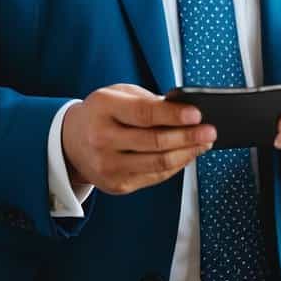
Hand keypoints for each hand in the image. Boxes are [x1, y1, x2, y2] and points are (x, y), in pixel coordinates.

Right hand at [62, 84, 215, 193]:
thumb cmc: (102, 113)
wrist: (70, 141)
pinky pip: (154, 176)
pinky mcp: (116, 185)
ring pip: (158, 164)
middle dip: (188, 137)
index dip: (173, 116)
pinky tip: (187, 155)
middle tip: (210, 131)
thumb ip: (147, 101)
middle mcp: (103, 140)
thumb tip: (184, 112)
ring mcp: (108, 166)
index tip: (197, 115)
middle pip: (155, 142)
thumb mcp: (118, 94)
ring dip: (187, 154)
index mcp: (103, 109)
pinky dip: (176, 166)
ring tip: (204, 143)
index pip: (144, 114)